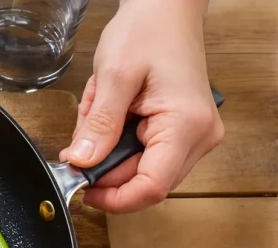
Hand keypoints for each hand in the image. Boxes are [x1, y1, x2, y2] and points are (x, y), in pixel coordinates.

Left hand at [61, 0, 223, 212]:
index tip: (82, 190)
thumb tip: (81, 163)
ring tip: (101, 110)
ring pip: (139, 169)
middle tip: (82, 137)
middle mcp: (198, 136)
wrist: (164, 10)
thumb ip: (97, 125)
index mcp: (187, 125)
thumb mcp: (113, 77)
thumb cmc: (146, 31)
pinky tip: (112, 112)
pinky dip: (117, 140)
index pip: (151, 187)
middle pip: (143, 181)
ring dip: (109, 149)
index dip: (114, 198)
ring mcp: (193, 136)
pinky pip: (141, 153)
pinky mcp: (181, 132)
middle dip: (105, 165)